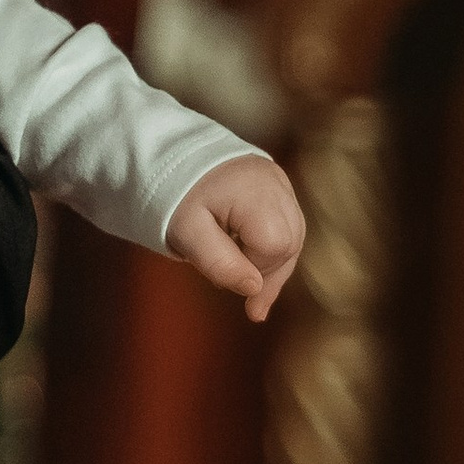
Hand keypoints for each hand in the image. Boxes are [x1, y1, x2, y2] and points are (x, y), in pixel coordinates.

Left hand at [166, 153, 305, 321]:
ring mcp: (279, 181)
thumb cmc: (175, 197)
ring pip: (294, 235)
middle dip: (269, 273)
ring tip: (254, 289)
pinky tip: (255, 263)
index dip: (256, 269)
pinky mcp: (276, 184)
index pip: (274, 245)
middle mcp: (274, 183)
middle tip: (251, 305)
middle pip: (291, 241)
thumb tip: (253, 288)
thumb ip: (219, 262)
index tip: (228, 280)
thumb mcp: (187, 233)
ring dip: (273, 263)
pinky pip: (287, 223)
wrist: (169, 157)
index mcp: (254, 191)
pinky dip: (273, 246)